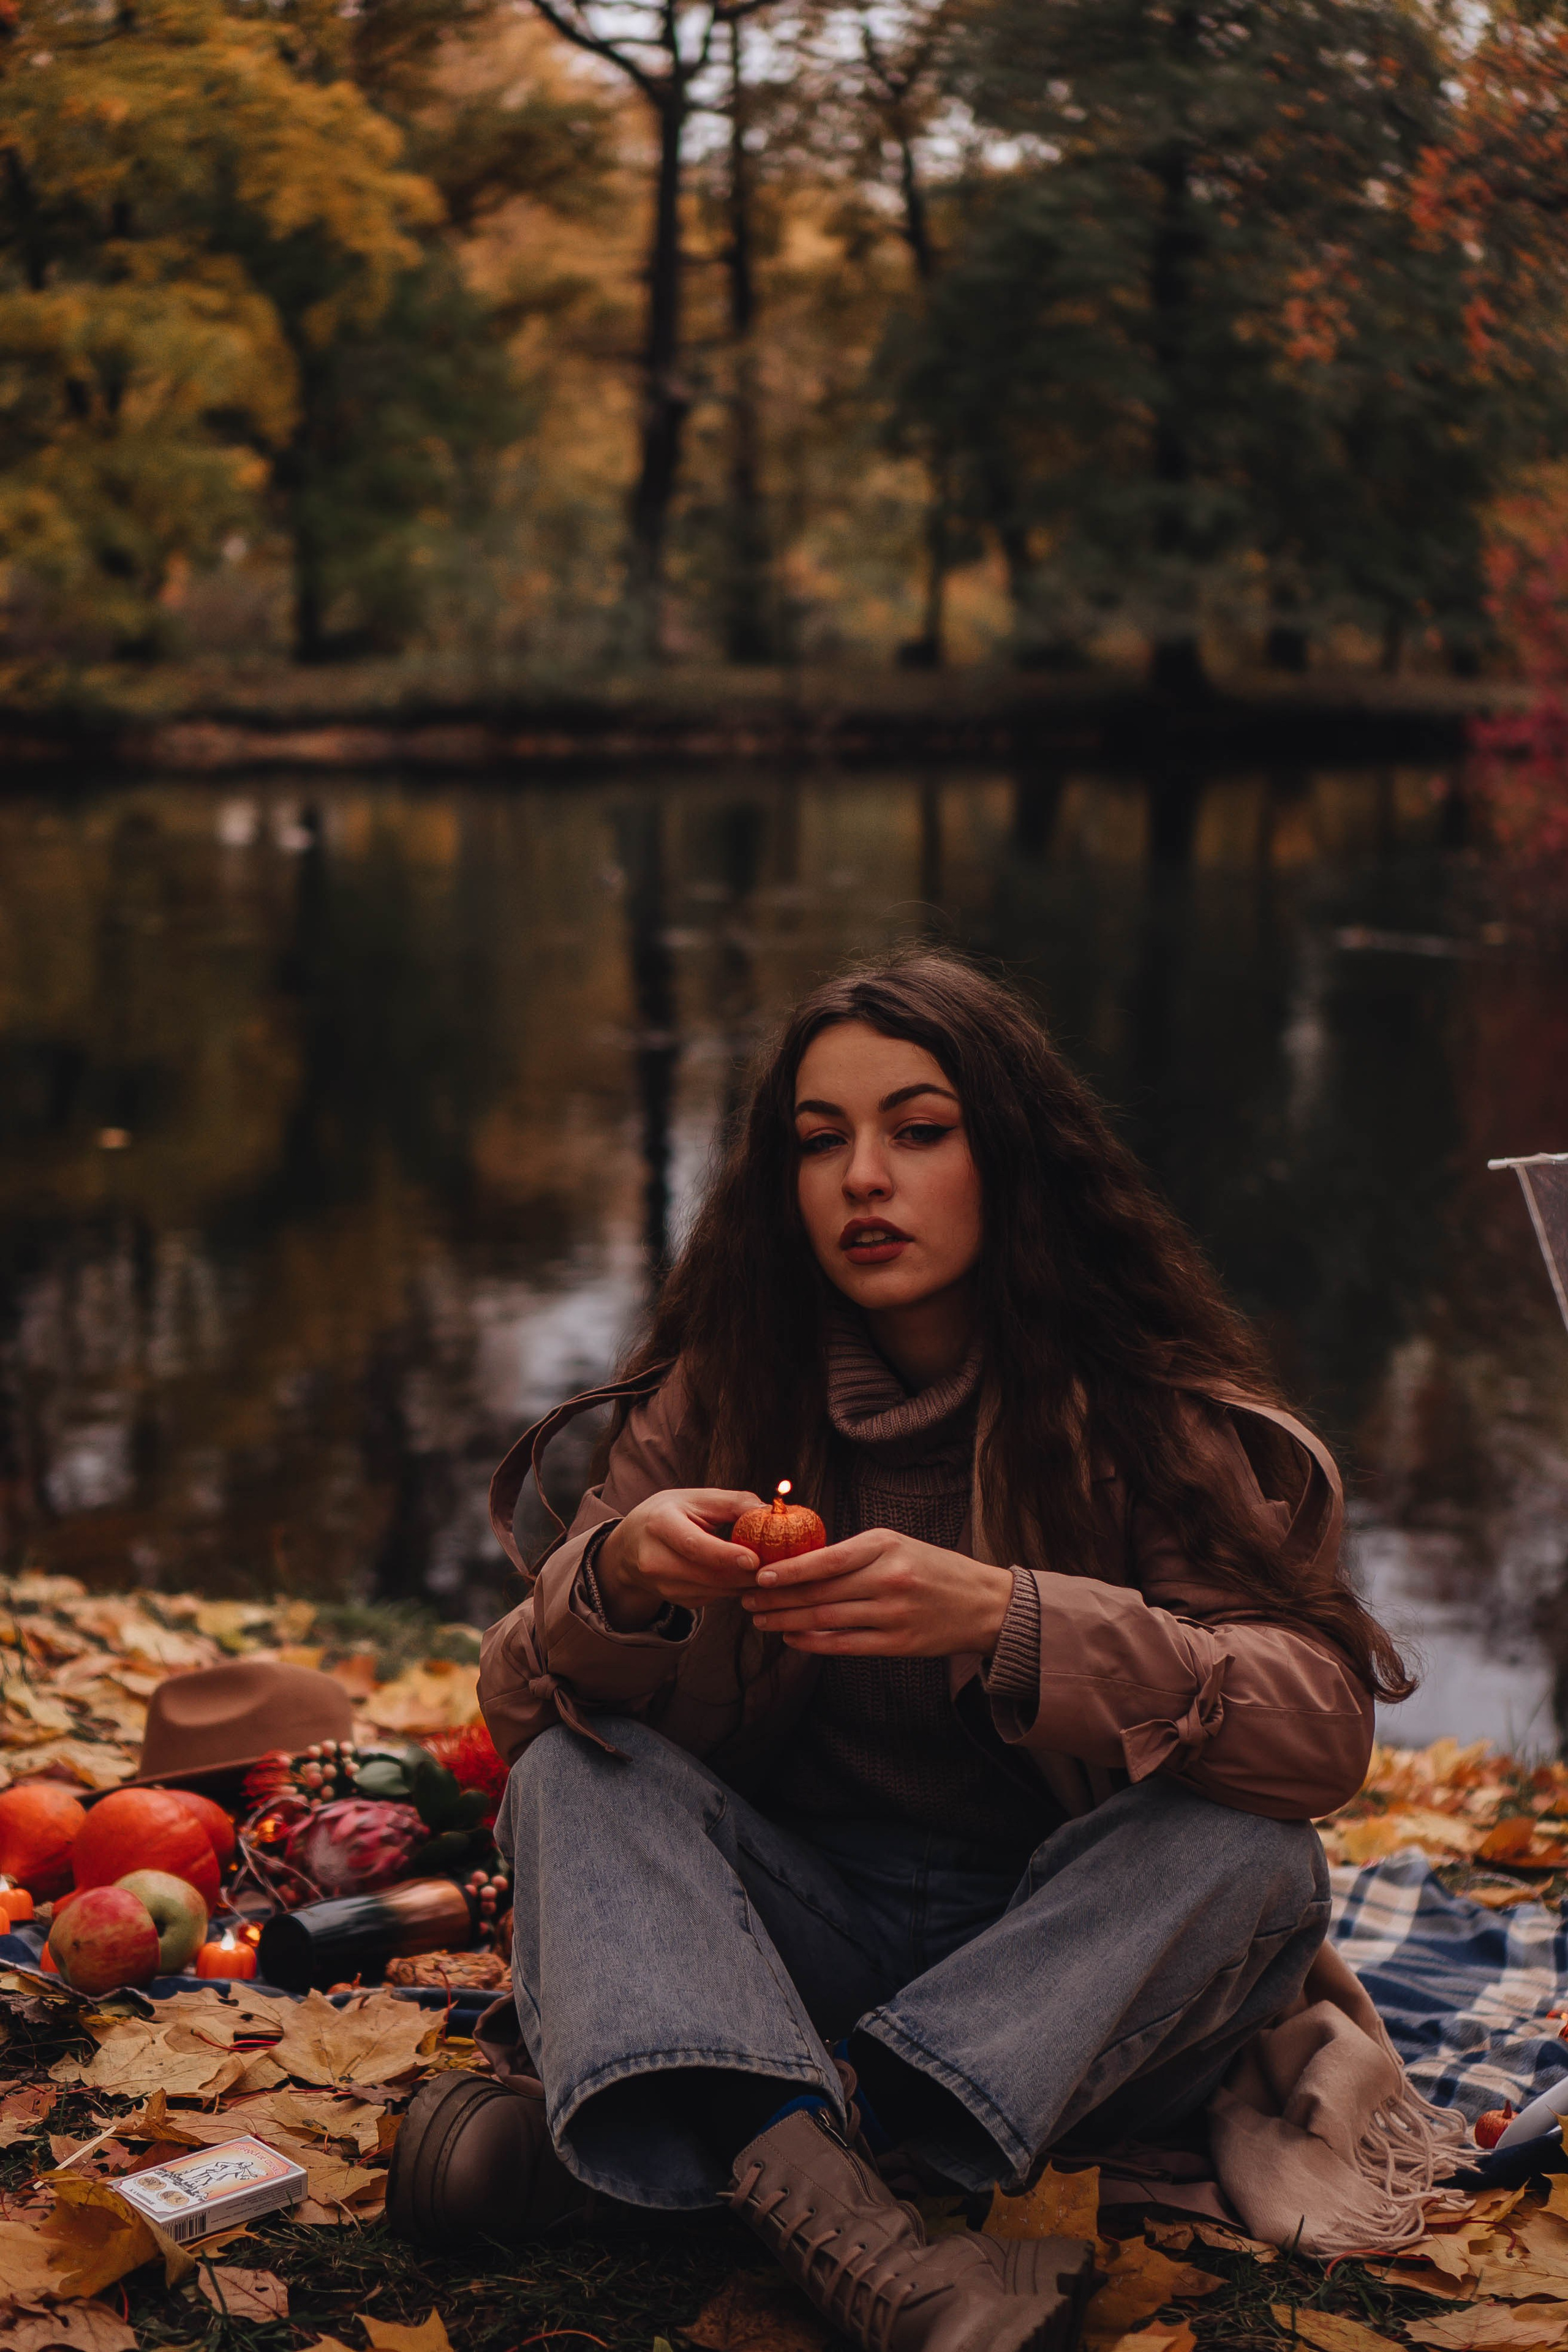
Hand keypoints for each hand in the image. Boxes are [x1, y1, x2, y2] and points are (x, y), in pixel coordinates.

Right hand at [596, 1488, 764, 1630]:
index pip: (694, 1546)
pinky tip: (743, 1576)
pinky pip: (711, 1597)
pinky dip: (731, 1588)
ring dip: (742, 1583)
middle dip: (745, 1574)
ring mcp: (662, 1585)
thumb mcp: (694, 1498)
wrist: (629, 1545)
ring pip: (713, 1591)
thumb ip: (733, 1502)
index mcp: (659, 1525)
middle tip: (776, 1567)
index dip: (726, 1555)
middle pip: (706, 1574)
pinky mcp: (673, 1599)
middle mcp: (654, 1560)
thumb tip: (770, 1511)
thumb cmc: (668, 1514)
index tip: (755, 1560)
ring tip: (767, 1571)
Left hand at [739, 1528, 1013, 1656]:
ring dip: (788, 1621)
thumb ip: (854, 1553)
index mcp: (885, 1546)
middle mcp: (888, 1579)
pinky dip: (814, 1642)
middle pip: (820, 1592)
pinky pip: (844, 1645)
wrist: (983, 1603)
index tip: (759, 1575)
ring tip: (762, 1620)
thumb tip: (801, 1563)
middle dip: (777, 1598)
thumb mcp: (897, 1545)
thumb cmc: (934, 1568)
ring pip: (826, 1619)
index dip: (788, 1570)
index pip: (826, 1559)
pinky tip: (793, 1638)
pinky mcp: (897, 1643)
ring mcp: (893, 1614)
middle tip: (747, 1600)